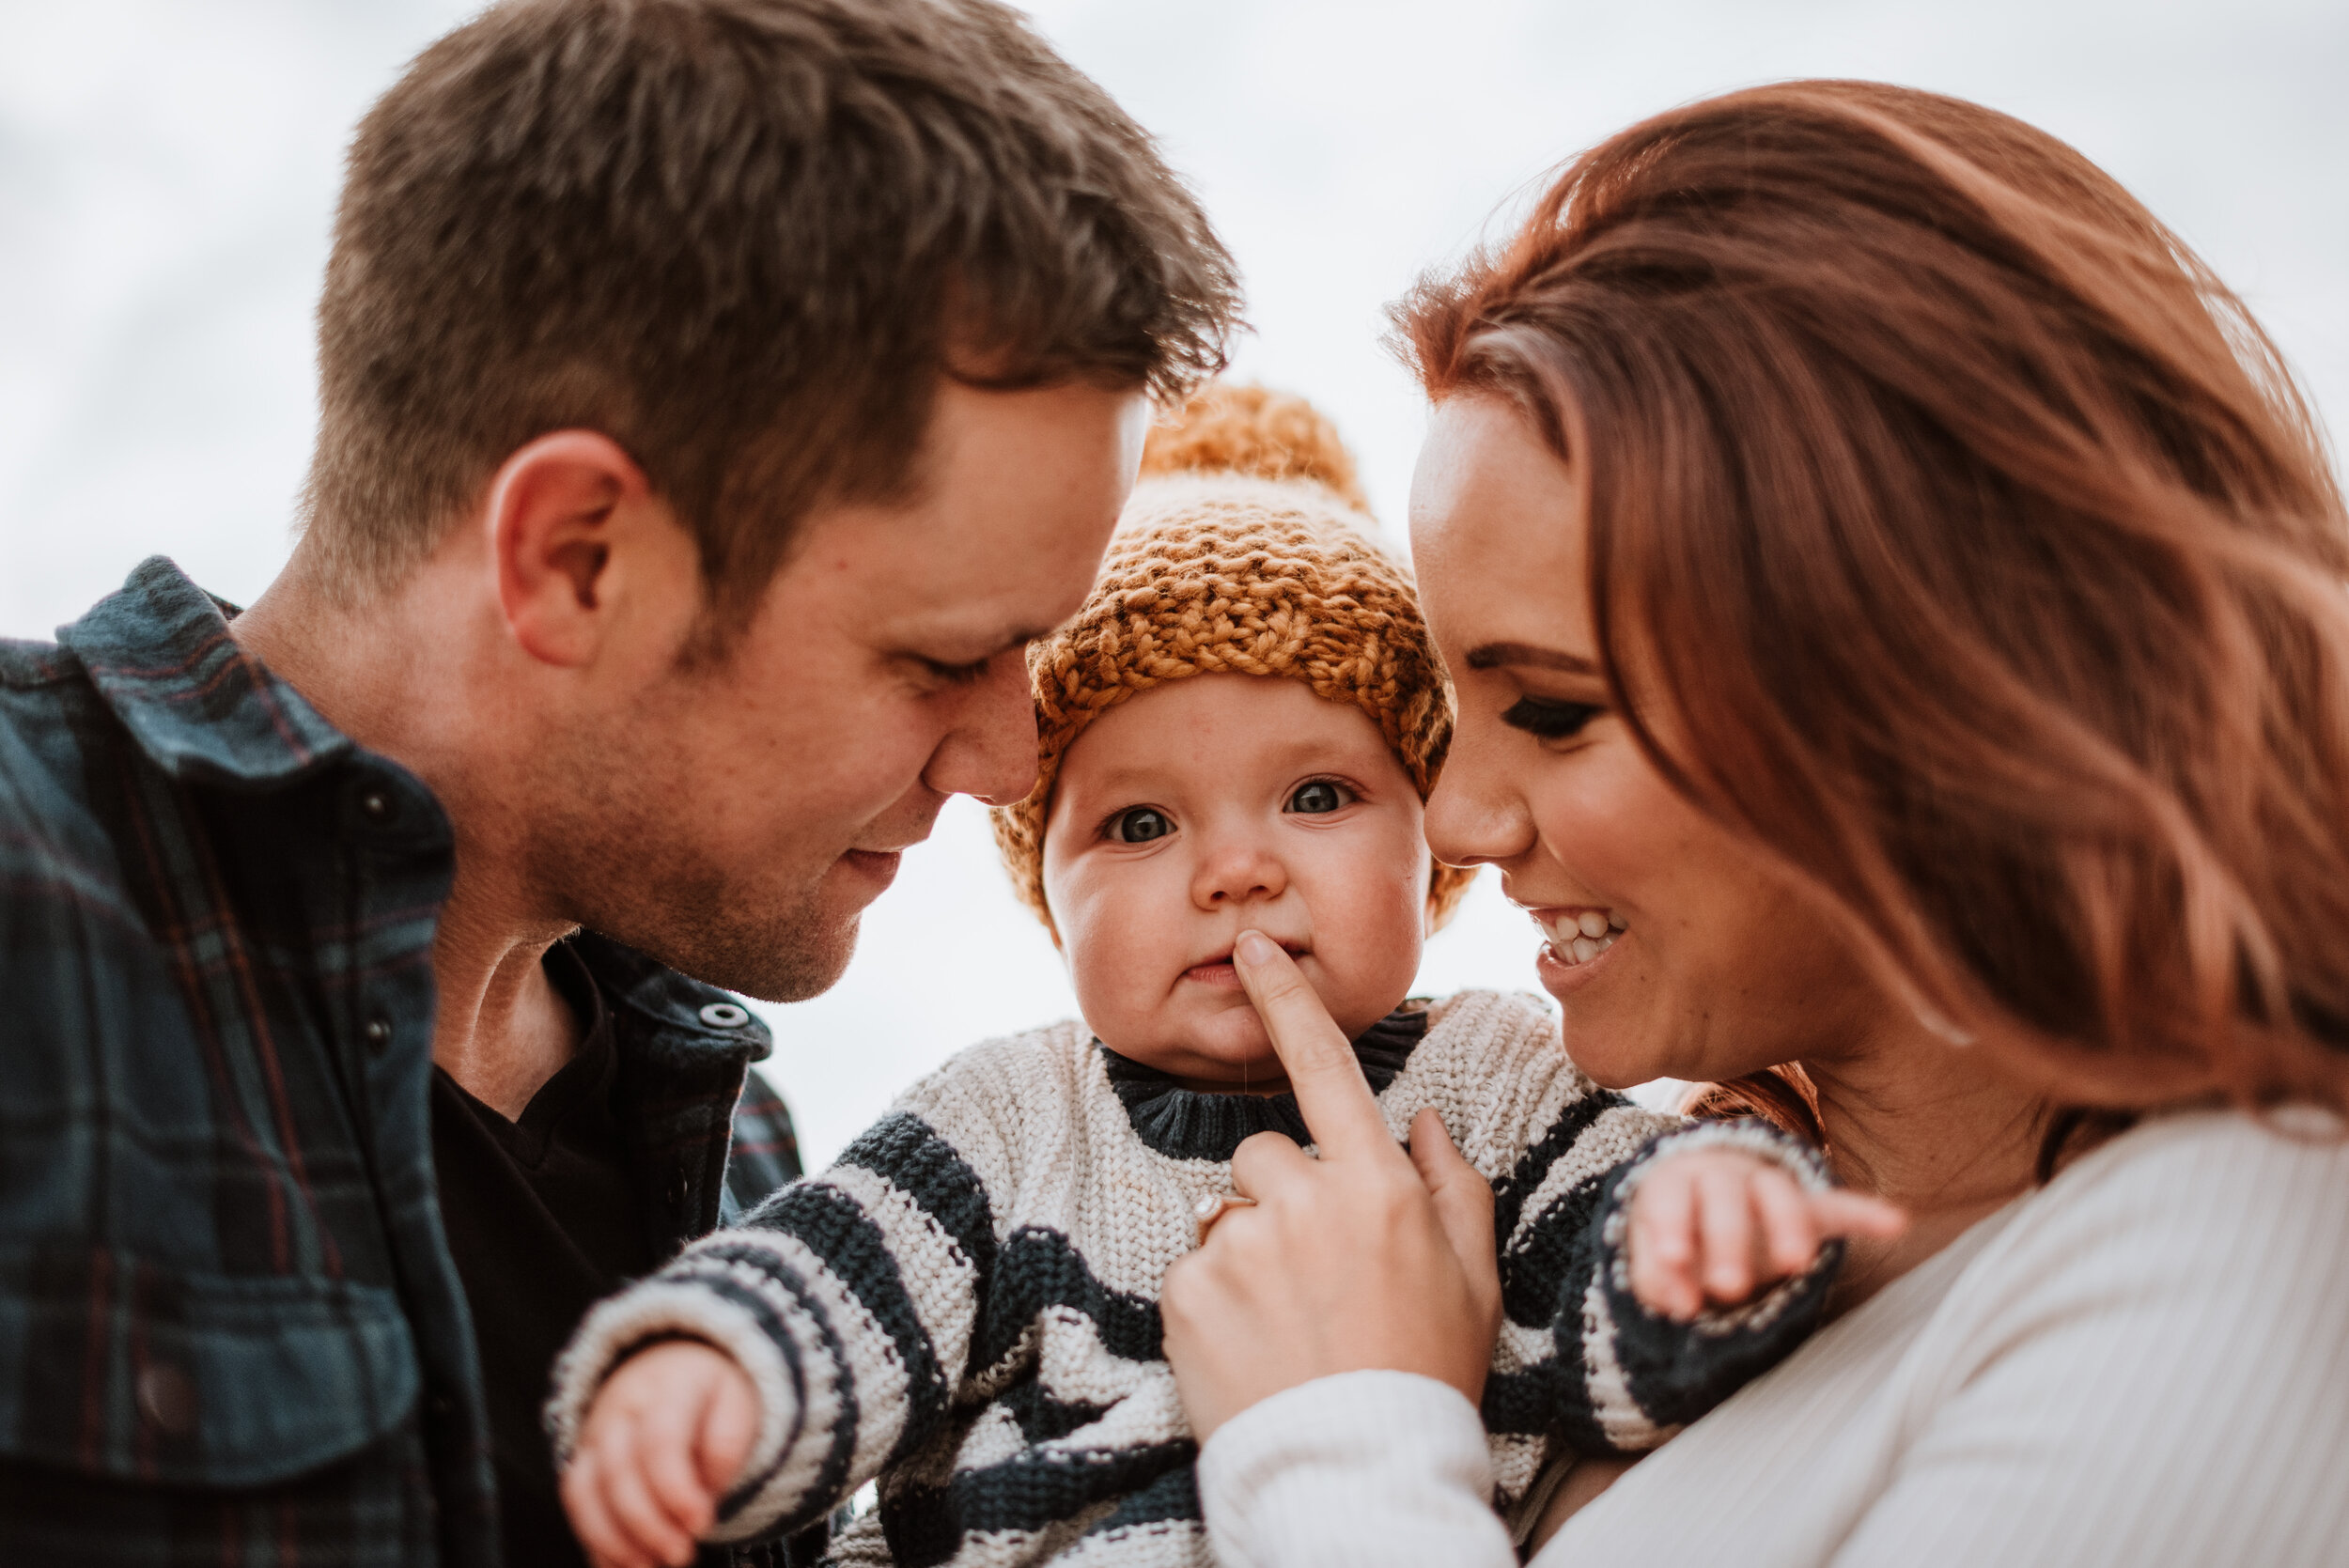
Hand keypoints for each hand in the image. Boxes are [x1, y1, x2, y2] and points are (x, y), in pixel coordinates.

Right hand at [560, 1339, 758, 1567]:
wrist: (673, 1365)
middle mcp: (622, 1407)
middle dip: (647, 1524)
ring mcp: (595, 1434)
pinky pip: (576, 1503)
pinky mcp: (583, 1460)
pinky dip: (594, 1540)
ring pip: (585, 1491)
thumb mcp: (737, 1405)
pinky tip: (621, 1566)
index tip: (701, 1524)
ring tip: (650, 1566)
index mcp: (670, 1386)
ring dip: (615, 1540)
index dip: (676, 1489)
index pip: (660, 1440)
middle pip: (619, 1472)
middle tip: (681, 1554)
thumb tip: (705, 1494)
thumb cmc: (711, 1396)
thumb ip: (726, 1447)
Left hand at [1161, 930, 1501, 1439]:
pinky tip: (1255, 1345)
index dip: (1287, 1000)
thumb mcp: (1476, 1279)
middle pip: (1268, 1152)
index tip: (1254, 949)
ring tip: (1290, 1322)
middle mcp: (1305, 1199)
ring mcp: (1241, 1244)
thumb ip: (1455, 1186)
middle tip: (1320, 1276)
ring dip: (1250, 1249)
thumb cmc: (1426, 1374)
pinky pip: (1193, 1267)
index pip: (1324, 1067)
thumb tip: (1423, 1119)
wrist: (1357, 1474)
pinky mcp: (1188, 1292)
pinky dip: (1216, 1300)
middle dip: (1284, 1195)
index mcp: (1377, 1186)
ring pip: (1228, 1211)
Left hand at [1626, 1147, 1905, 1320]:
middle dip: (1727, 1239)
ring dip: (1786, 1227)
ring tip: (1796, 1264)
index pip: (1672, 1199)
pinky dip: (1864, 1212)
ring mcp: (1766, 1187)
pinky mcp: (1804, 1208)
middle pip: (1725, 1195)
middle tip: (1729, 1287)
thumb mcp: (1652, 1255)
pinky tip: (1896, 1223)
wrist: (1700, 1197)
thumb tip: (1682, 1305)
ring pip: (1778, 1195)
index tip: (1675, 1261)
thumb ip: (1659, 1277)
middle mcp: (1723, 1173)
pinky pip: (1836, 1206)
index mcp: (1676, 1180)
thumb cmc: (1672, 1231)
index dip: (1673, 1229)